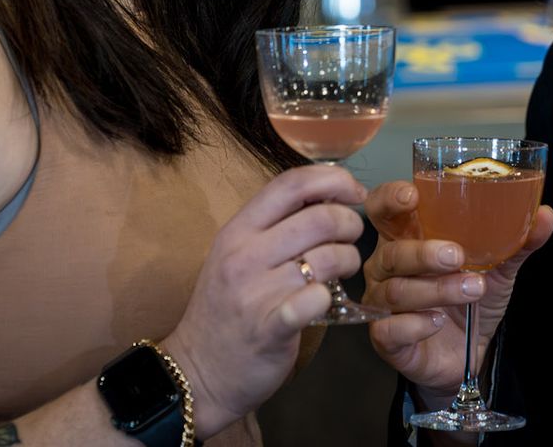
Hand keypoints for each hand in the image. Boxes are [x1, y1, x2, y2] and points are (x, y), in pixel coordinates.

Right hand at [161, 165, 365, 435]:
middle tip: (353, 238)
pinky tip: (325, 301)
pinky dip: (329, 297)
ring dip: (349, 260)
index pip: (291, 183)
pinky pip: (315, 299)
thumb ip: (274, 227)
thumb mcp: (237, 256)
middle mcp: (244, 255)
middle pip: (319, 217)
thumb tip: (327, 196)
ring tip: (344, 269)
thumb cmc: (226, 309)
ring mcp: (255, 292)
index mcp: (237, 230)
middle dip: (350, 223)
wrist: (198, 373)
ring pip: (327, 257)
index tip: (355, 193)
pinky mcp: (270, 328)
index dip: (333, 180)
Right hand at [360, 180, 552, 401]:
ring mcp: (381, 303)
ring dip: (437, 289)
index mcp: (407, 238)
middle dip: (423, 253)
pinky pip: (389, 329)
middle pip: (390, 252)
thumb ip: (517, 241)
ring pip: (396, 291)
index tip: (412, 197)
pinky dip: (415, 324)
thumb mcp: (499, 268)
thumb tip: (546, 214)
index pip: (383, 209)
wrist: (470, 353)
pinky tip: (438, 322)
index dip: (390, 199)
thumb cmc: (472, 296)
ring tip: (473, 288)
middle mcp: (387, 267)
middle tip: (458, 256)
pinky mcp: (386, 338)